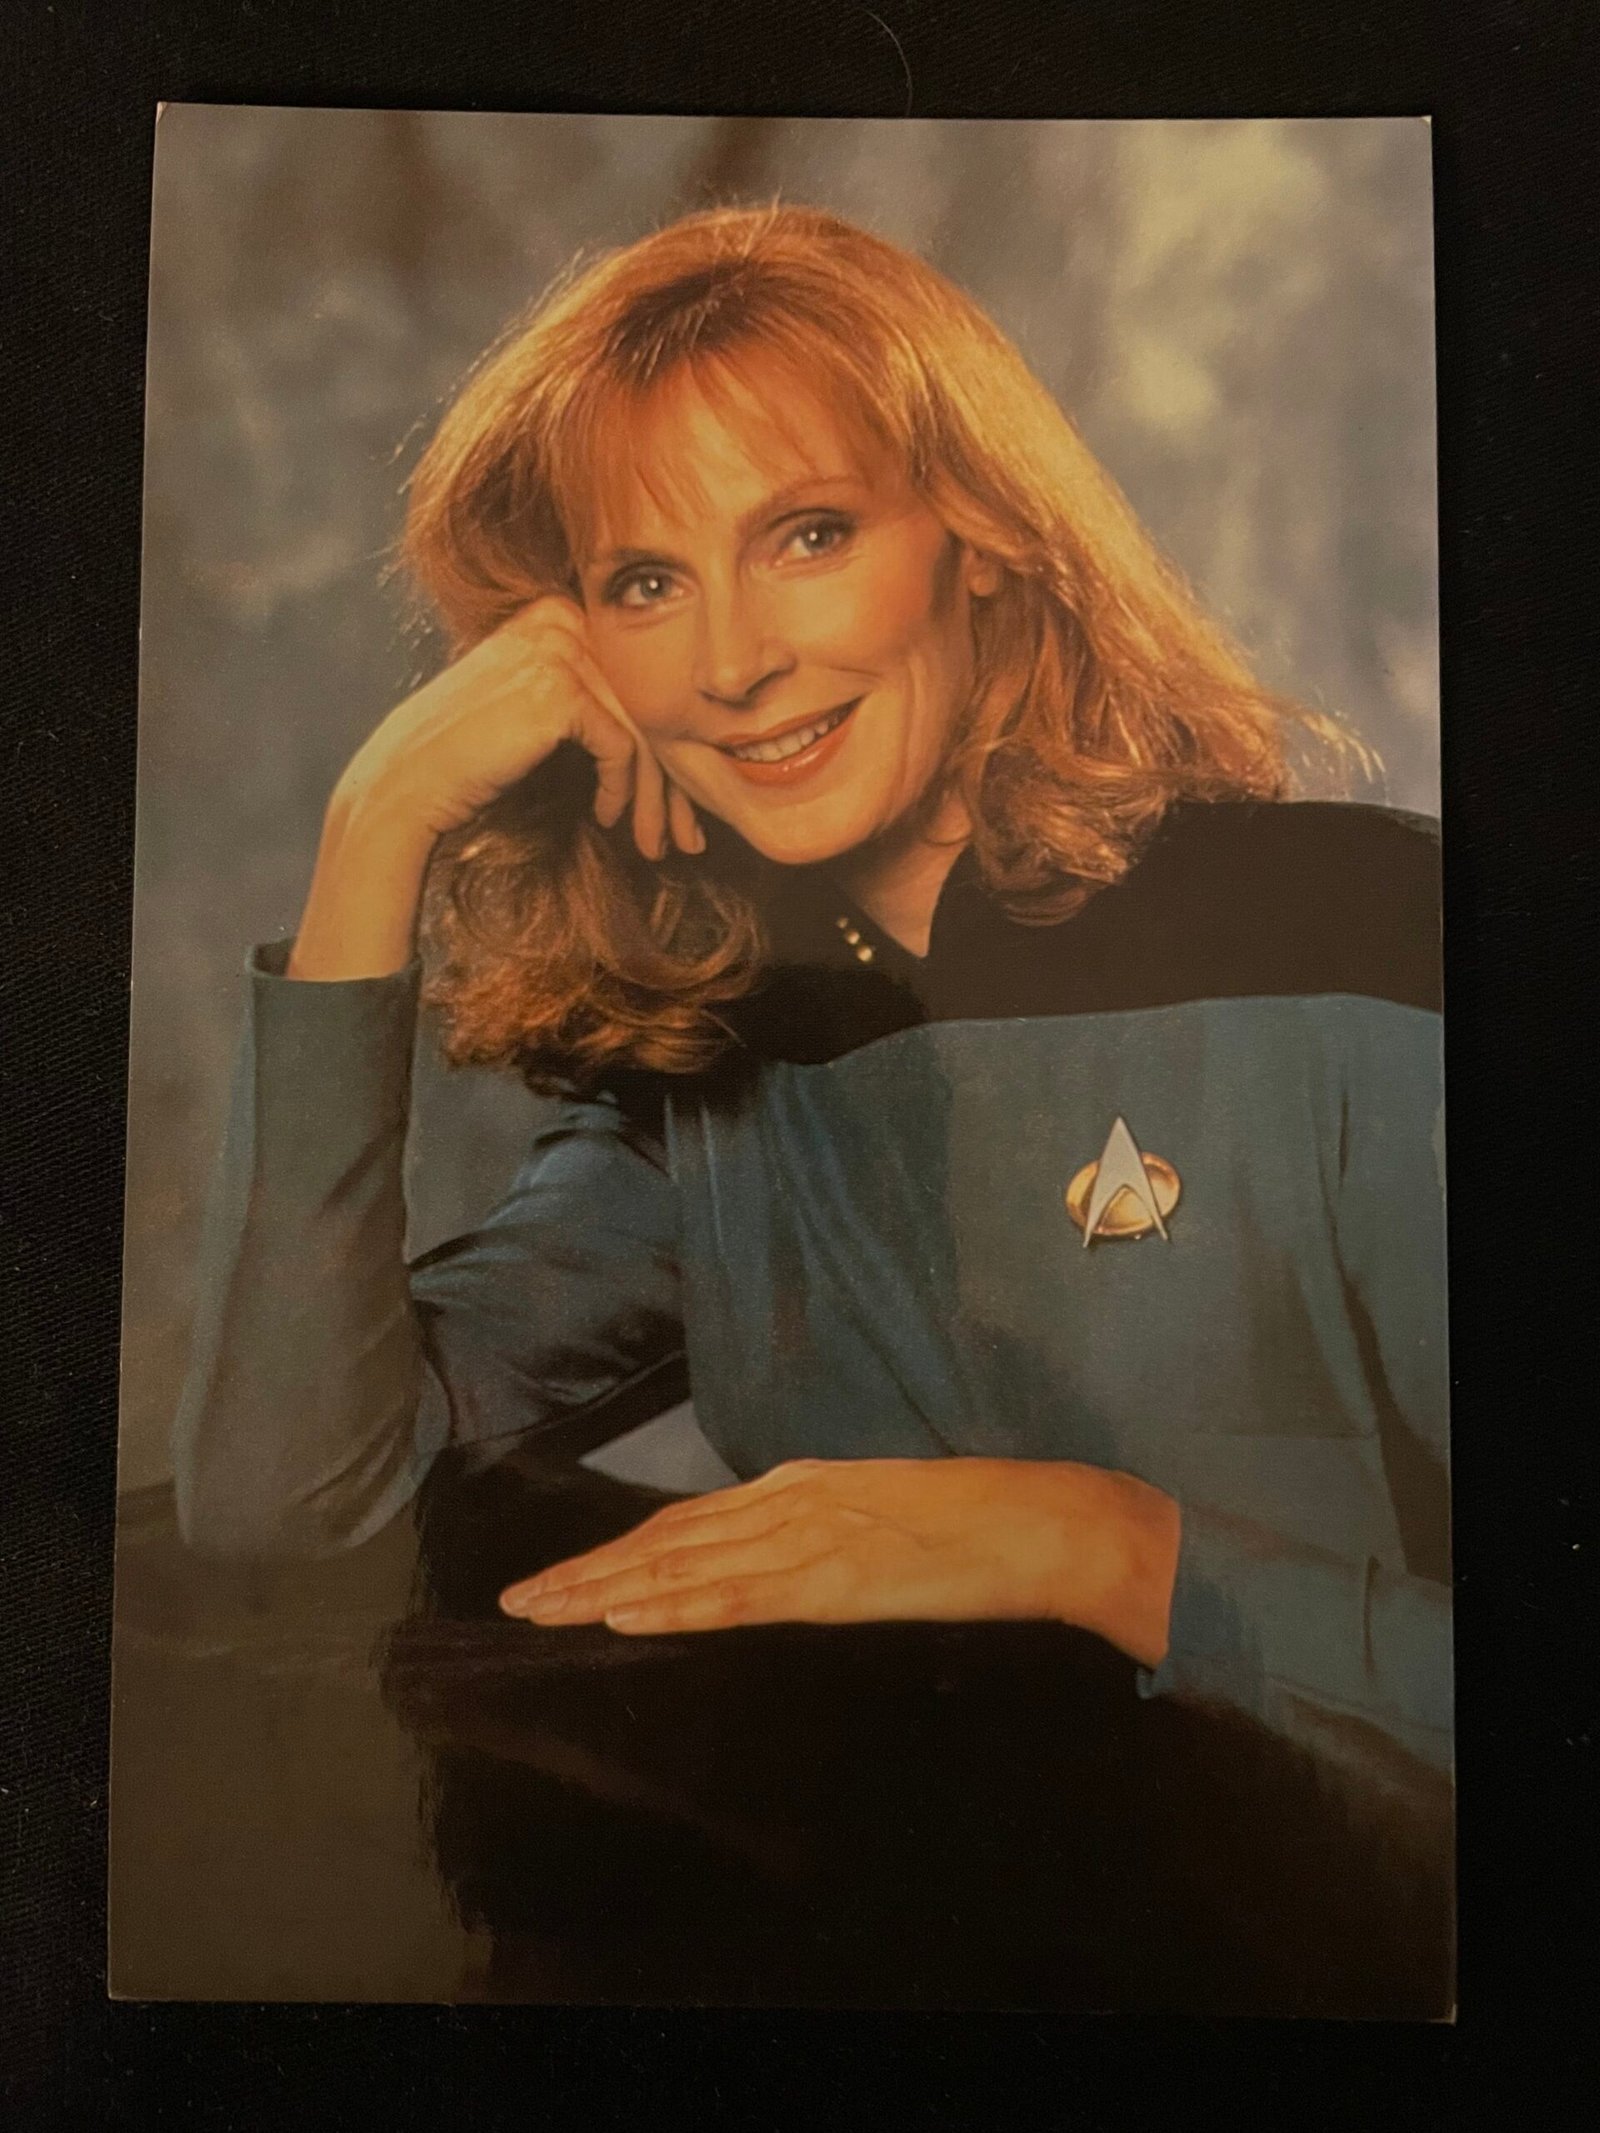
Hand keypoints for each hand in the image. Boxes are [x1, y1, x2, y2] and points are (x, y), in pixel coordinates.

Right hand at [288, 594, 699, 978]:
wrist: (412, 779)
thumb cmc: (475, 754)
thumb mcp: (539, 707)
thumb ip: (594, 694)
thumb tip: (676, 726)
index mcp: (560, 612)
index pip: (638, 679)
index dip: (667, 746)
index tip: (679, 806)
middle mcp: (562, 618)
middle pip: (646, 703)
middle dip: (672, 780)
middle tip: (687, 834)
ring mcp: (559, 648)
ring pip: (642, 729)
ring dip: (654, 798)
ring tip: (658, 843)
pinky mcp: (558, 688)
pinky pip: (621, 746)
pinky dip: (622, 789)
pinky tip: (608, 817)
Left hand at [499, 1457, 1179, 1668]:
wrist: (1039, 1521)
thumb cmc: (976, 1524)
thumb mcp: (881, 1516)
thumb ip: (822, 1533)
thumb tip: (776, 1563)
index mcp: (800, 1486)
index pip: (686, 1522)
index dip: (618, 1550)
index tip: (565, 1575)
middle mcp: (786, 1502)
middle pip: (664, 1541)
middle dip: (585, 1571)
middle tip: (516, 1599)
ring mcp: (804, 1538)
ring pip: (680, 1568)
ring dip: (603, 1591)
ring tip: (540, 1610)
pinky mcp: (829, 1580)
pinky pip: (732, 1597)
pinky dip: (669, 1606)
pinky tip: (622, 1617)